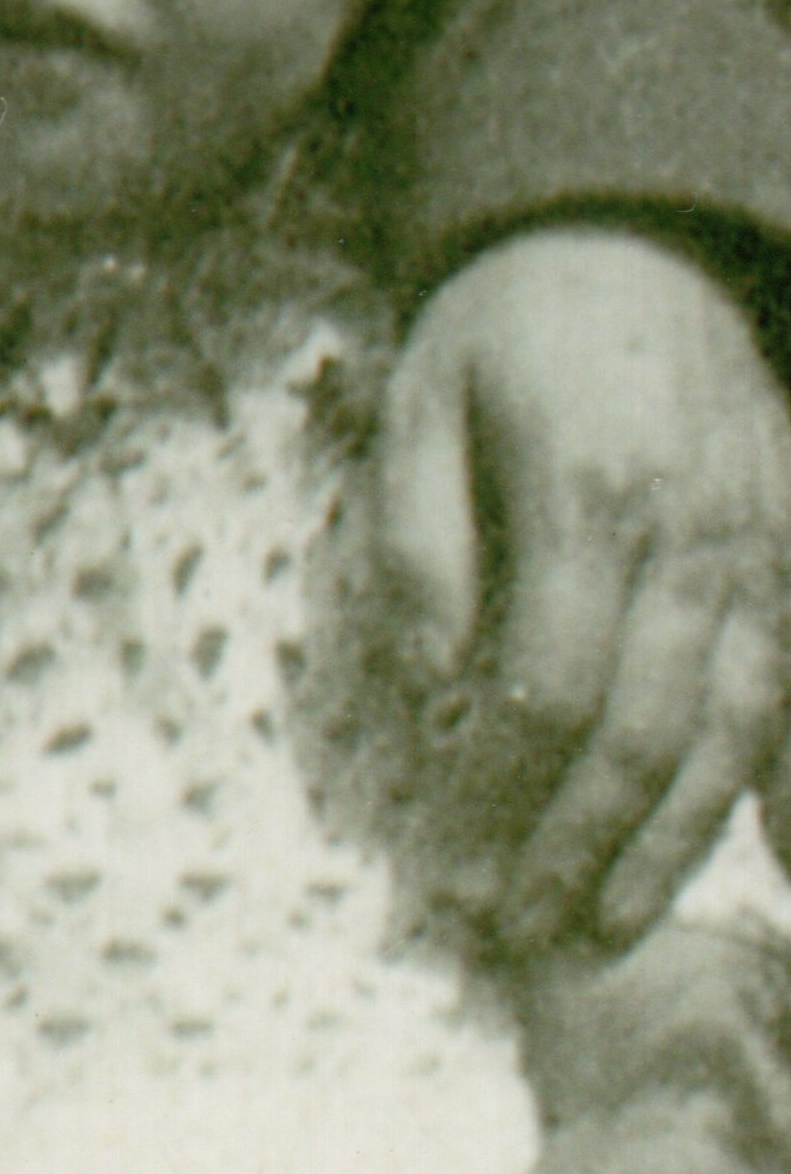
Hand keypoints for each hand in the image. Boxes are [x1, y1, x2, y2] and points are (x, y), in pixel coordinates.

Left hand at [375, 227, 790, 949]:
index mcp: (589, 497)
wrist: (638, 239)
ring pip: (737, 729)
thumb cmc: (510, 329)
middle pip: (645, 732)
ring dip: (677, 841)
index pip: (547, 690)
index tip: (455, 871)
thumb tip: (439, 678)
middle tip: (526, 933)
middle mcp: (696, 535)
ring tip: (615, 922)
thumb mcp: (422, 400)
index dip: (501, 794)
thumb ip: (418, 539)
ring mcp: (766, 547)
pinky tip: (779, 859)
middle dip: (581, 847)